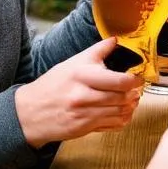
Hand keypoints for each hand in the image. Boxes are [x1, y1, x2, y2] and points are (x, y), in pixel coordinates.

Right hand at [15, 38, 142, 147]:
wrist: (29, 113)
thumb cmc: (52, 85)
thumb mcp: (71, 63)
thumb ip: (97, 51)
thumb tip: (116, 39)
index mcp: (82, 75)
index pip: (120, 80)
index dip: (135, 80)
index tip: (138, 77)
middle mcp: (83, 96)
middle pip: (122, 97)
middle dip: (135, 93)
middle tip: (137, 88)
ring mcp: (84, 115)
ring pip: (120, 112)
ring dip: (131, 106)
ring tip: (132, 99)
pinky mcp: (85, 129)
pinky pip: (113, 125)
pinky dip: (123, 119)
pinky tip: (123, 112)